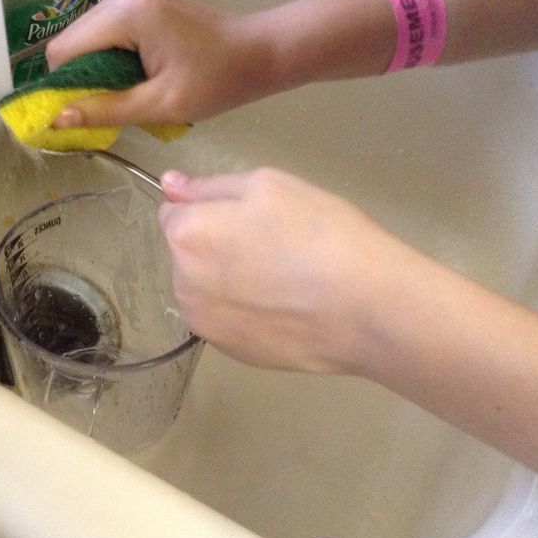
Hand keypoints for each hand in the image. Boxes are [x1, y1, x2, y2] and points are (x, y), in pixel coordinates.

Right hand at [45, 0, 280, 127]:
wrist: (262, 52)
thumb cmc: (218, 80)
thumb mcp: (161, 104)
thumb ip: (106, 110)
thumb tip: (55, 119)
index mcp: (127, 14)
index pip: (63, 51)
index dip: (60, 86)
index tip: (75, 115)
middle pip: (72, 42)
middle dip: (79, 79)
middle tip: (104, 110)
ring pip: (87, 39)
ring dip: (96, 70)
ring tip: (125, 95)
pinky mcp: (141, 1)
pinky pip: (106, 32)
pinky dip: (110, 59)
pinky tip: (134, 78)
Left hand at [156, 167, 412, 374]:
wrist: (368, 307)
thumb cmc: (320, 232)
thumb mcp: (268, 185)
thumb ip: (208, 186)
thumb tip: (169, 185)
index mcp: (186, 236)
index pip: (174, 213)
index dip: (210, 210)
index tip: (250, 217)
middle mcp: (182, 283)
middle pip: (187, 254)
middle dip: (215, 246)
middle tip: (273, 245)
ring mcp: (204, 323)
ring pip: (204, 289)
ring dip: (226, 281)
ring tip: (281, 278)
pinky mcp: (229, 351)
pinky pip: (226, 320)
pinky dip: (245, 312)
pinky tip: (285, 307)